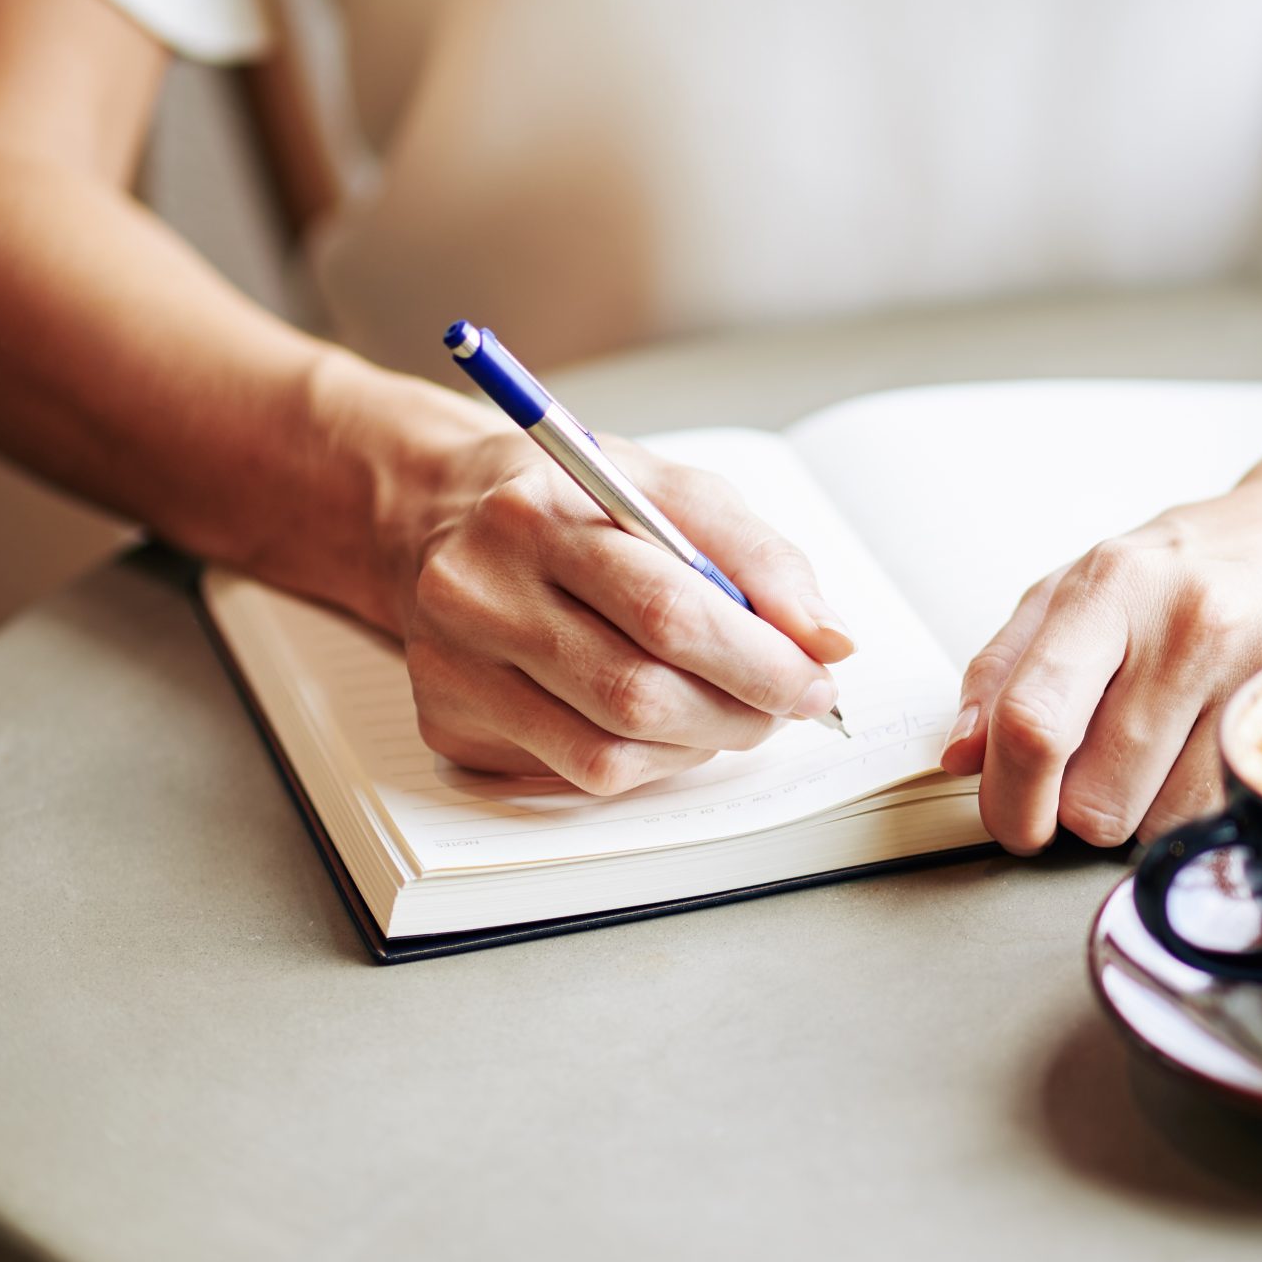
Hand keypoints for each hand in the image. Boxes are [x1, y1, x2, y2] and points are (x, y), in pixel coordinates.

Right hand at [385, 432, 852, 794]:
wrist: (436, 516)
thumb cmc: (572, 504)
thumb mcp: (671, 490)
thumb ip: (759, 557)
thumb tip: (825, 639)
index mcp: (536, 514)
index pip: (665, 608)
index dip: (757, 658)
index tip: (815, 675)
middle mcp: (477, 592)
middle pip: (636, 692)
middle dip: (739, 710)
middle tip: (786, 703)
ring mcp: (454, 666)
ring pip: (607, 751)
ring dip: (699, 744)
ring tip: (730, 709)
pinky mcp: (449, 722)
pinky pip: (575, 772)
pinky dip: (647, 760)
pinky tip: (663, 722)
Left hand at [936, 481, 1261, 851]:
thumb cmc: (1192, 568)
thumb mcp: (1081, 587)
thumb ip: (1007, 666)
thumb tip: (963, 755)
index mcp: (1114, 586)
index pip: (1035, 721)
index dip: (1009, 798)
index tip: (1013, 821)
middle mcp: (1191, 622)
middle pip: (1097, 799)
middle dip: (1089, 803)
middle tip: (1116, 756)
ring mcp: (1260, 668)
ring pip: (1164, 824)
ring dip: (1155, 809)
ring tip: (1180, 742)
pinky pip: (1229, 817)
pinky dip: (1211, 807)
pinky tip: (1220, 753)